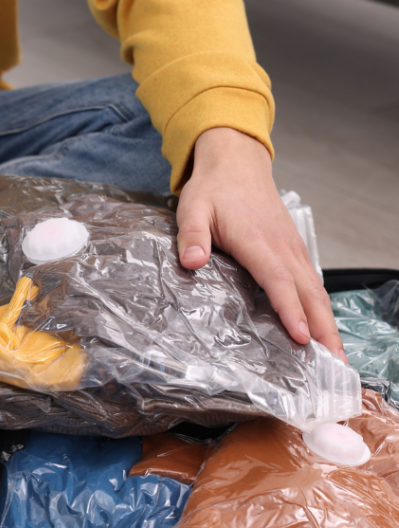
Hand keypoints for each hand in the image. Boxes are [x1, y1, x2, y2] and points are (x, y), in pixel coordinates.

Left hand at [175, 127, 344, 358]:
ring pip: (315, 290)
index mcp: (258, 242)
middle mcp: (283, 248)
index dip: (290, 310)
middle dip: (322, 329)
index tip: (300, 337)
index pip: (278, 281)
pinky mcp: (293, 250)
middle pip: (308, 293)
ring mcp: (292, 249)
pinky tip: (321, 328)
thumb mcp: (192, 209)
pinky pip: (311, 283)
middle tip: (333, 364)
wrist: (236, 164)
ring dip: (327, 322)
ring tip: (335, 356)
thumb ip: (192, 236)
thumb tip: (191, 261)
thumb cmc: (213, 189)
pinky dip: (320, 308)